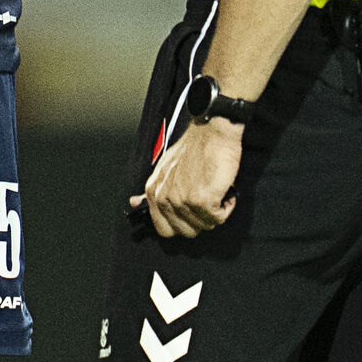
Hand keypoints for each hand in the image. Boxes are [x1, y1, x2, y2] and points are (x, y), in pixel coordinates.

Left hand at [131, 118, 242, 237]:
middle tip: (208, 197)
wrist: (212, 129)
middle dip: (201, 218)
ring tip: (215, 188)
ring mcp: (182, 201)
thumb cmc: (194, 145)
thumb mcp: (165, 167)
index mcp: (154, 191)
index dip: (181, 224)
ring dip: (216, 209)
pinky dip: (227, 206)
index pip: (163, 229)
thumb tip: (135, 202)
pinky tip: (223, 188)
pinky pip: (219, 218)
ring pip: (205, 225)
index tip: (191, 213)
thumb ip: (155, 188)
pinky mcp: (202, 201)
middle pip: (187, 231)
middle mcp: (165, 198)